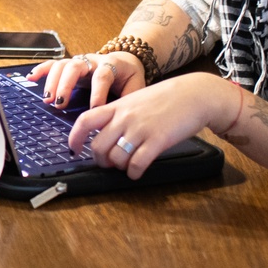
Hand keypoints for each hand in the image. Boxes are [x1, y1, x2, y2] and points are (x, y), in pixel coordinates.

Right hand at [29, 50, 145, 108]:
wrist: (125, 59)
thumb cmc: (129, 76)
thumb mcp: (137, 85)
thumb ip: (132, 98)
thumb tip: (125, 116)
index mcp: (111, 65)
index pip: (102, 76)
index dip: (98, 92)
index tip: (94, 108)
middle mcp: (92, 61)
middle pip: (76, 66)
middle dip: (66, 85)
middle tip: (60, 103)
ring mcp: (79, 61)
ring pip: (62, 65)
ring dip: (52, 81)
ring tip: (48, 100)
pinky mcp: (70, 64)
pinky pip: (53, 64)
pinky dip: (41, 69)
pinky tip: (31, 78)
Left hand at [66, 72, 234, 178]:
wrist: (194, 94)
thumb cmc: (166, 98)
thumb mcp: (135, 100)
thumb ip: (119, 114)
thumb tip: (106, 133)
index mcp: (117, 106)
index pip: (85, 121)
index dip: (75, 137)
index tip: (74, 148)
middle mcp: (124, 117)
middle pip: (98, 146)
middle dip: (100, 160)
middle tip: (108, 164)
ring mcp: (140, 129)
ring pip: (116, 158)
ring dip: (118, 167)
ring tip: (126, 166)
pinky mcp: (157, 141)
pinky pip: (137, 163)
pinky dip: (134, 172)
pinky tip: (137, 171)